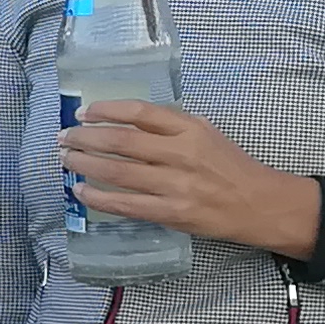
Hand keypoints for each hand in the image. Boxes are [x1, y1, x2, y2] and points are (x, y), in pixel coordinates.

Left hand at [58, 100, 323, 258]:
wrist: (260, 204)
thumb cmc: (229, 167)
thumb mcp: (205, 134)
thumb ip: (169, 127)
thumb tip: (120, 122)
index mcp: (190, 128)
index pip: (139, 112)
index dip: (106, 110)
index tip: (84, 114)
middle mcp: (181, 153)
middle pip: (121, 141)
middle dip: (85, 138)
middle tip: (64, 138)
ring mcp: (176, 185)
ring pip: (118, 172)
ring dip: (84, 165)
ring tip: (66, 160)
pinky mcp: (172, 213)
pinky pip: (125, 205)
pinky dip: (98, 197)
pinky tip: (81, 190)